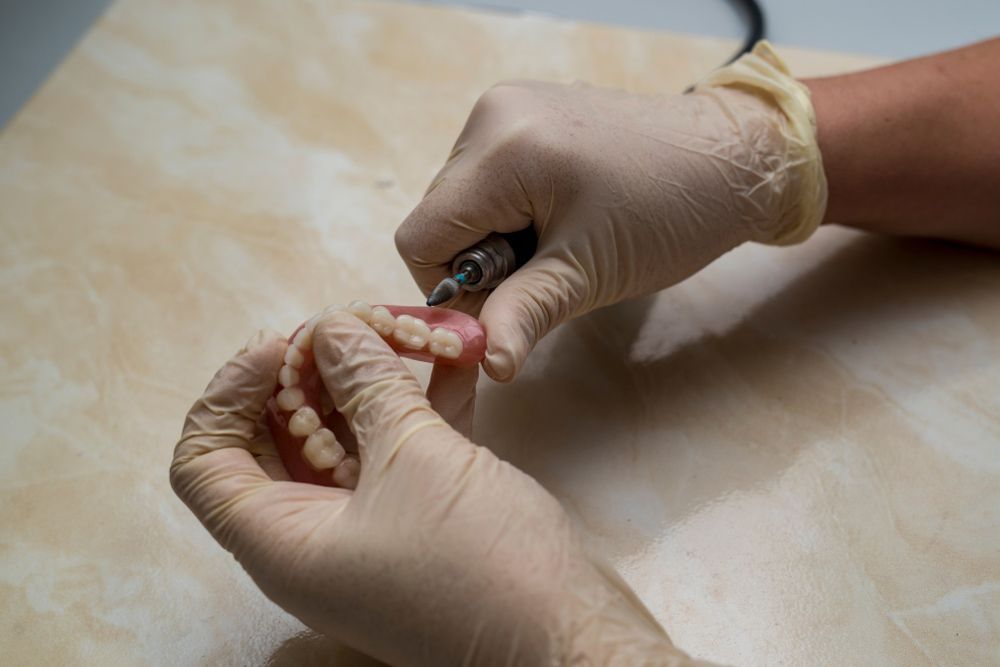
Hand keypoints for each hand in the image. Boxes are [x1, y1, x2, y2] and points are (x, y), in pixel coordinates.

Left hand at [171, 314, 694, 664]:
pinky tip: (453, 359)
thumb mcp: (416, 460)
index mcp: (282, 540)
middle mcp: (313, 537)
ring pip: (345, 438)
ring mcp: (367, 529)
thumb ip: (367, 385)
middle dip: (311, 372)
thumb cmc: (480, 566)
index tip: (284, 344)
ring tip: (407, 329)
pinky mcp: (418, 519)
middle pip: (277, 439)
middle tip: (353, 326)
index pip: (206, 460)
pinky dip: (415, 404)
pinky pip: (397, 451)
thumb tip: (331, 329)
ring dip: (372, 380)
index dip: (229, 393)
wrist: (567, 636)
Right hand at [396, 45, 824, 380]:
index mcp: (502, 149)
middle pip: (440, 217)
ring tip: (562, 241)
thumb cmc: (670, 216)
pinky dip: (511, 210)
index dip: (449, 286)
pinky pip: (488, 176)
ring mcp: (509, 105)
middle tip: (547, 271)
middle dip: (482, 261)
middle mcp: (493, 114)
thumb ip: (524, 315)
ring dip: (498, 237)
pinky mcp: (527, 109)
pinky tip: (562, 216)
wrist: (732, 162)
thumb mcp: (589, 274)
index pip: (421, 237)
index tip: (503, 305)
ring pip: (462, 200)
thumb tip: (484, 364)